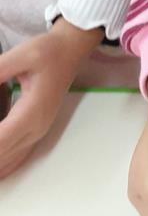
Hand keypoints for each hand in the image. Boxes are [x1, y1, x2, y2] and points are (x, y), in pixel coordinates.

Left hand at [0, 20, 101, 177]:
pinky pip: (17, 158)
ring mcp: (38, 132)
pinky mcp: (38, 131)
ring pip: (8, 162)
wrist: (71, 50)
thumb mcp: (20, 56)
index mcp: (31, 113)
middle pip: (1, 155)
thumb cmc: (48, 51)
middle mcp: (35, 128)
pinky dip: (2, 166)